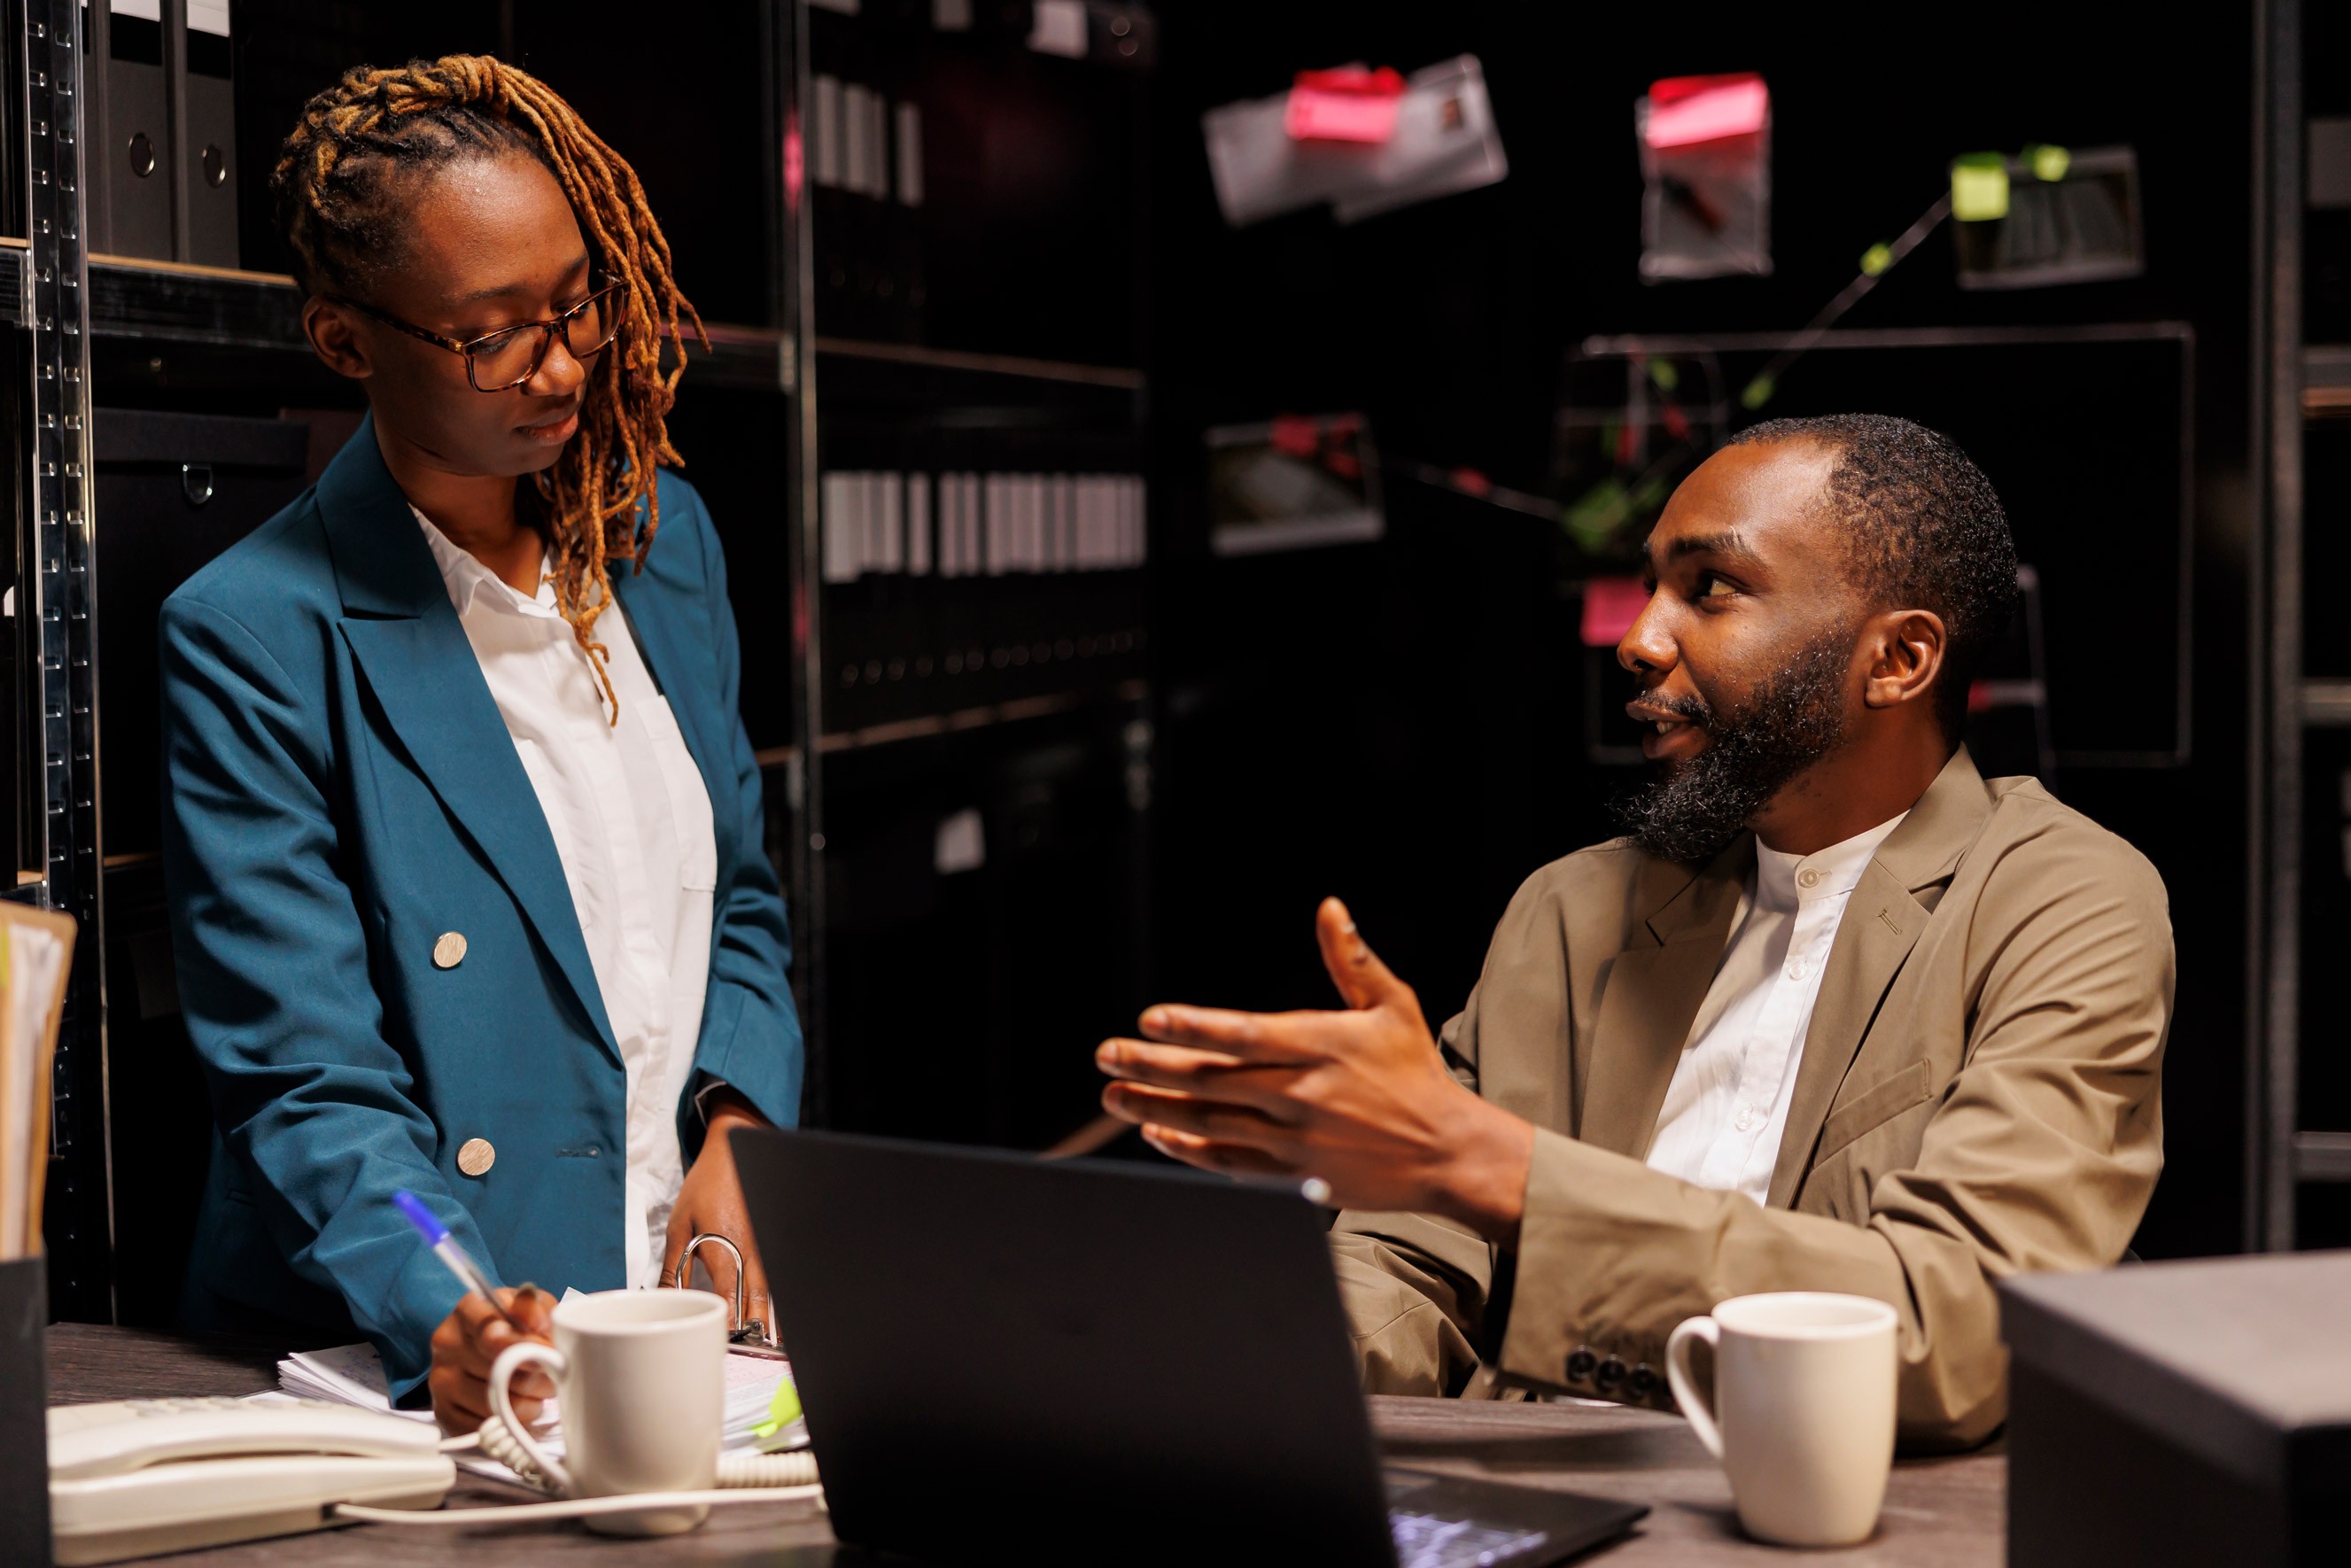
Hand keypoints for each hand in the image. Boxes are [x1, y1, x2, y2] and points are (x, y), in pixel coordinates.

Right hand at [429, 1284, 555, 1434]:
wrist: (491, 1347)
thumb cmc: (517, 1325)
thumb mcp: (532, 1306)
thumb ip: (536, 1310)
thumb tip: (536, 1322)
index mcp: (468, 1311)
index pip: (495, 1337)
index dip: (528, 1348)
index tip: (549, 1352)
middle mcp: (447, 1343)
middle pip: (501, 1373)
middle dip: (539, 1377)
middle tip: (552, 1372)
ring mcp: (440, 1380)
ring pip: (496, 1405)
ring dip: (530, 1403)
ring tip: (537, 1390)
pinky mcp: (443, 1412)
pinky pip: (485, 1427)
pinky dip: (510, 1423)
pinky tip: (518, 1408)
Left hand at [661, 1091, 773, 1336]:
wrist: (735, 1149)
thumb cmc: (705, 1185)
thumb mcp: (680, 1223)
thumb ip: (674, 1265)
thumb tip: (663, 1297)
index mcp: (725, 1247)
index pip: (729, 1294)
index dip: (728, 1321)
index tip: (725, 1342)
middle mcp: (751, 1249)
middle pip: (758, 1297)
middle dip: (756, 1326)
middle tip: (755, 1353)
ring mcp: (766, 1243)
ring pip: (773, 1287)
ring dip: (772, 1315)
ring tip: (775, 1342)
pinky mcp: (772, 1237)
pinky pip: (777, 1272)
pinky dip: (779, 1294)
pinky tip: (781, 1310)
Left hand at [1095, 898, 1533, 1243]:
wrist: (1446, 1152)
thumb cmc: (1414, 1072)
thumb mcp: (1392, 1005)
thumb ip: (1352, 959)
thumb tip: (1330, 908)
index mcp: (1322, 1045)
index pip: (1244, 1034)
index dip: (1193, 1026)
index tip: (1149, 1018)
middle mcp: (1302, 1093)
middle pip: (1212, 1079)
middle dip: (1151, 1066)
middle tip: (1106, 1054)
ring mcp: (1295, 1139)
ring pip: (1209, 1121)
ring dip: (1154, 1107)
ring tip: (1112, 1094)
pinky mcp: (1293, 1175)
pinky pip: (1228, 1161)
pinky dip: (1187, 1149)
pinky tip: (1156, 1132)